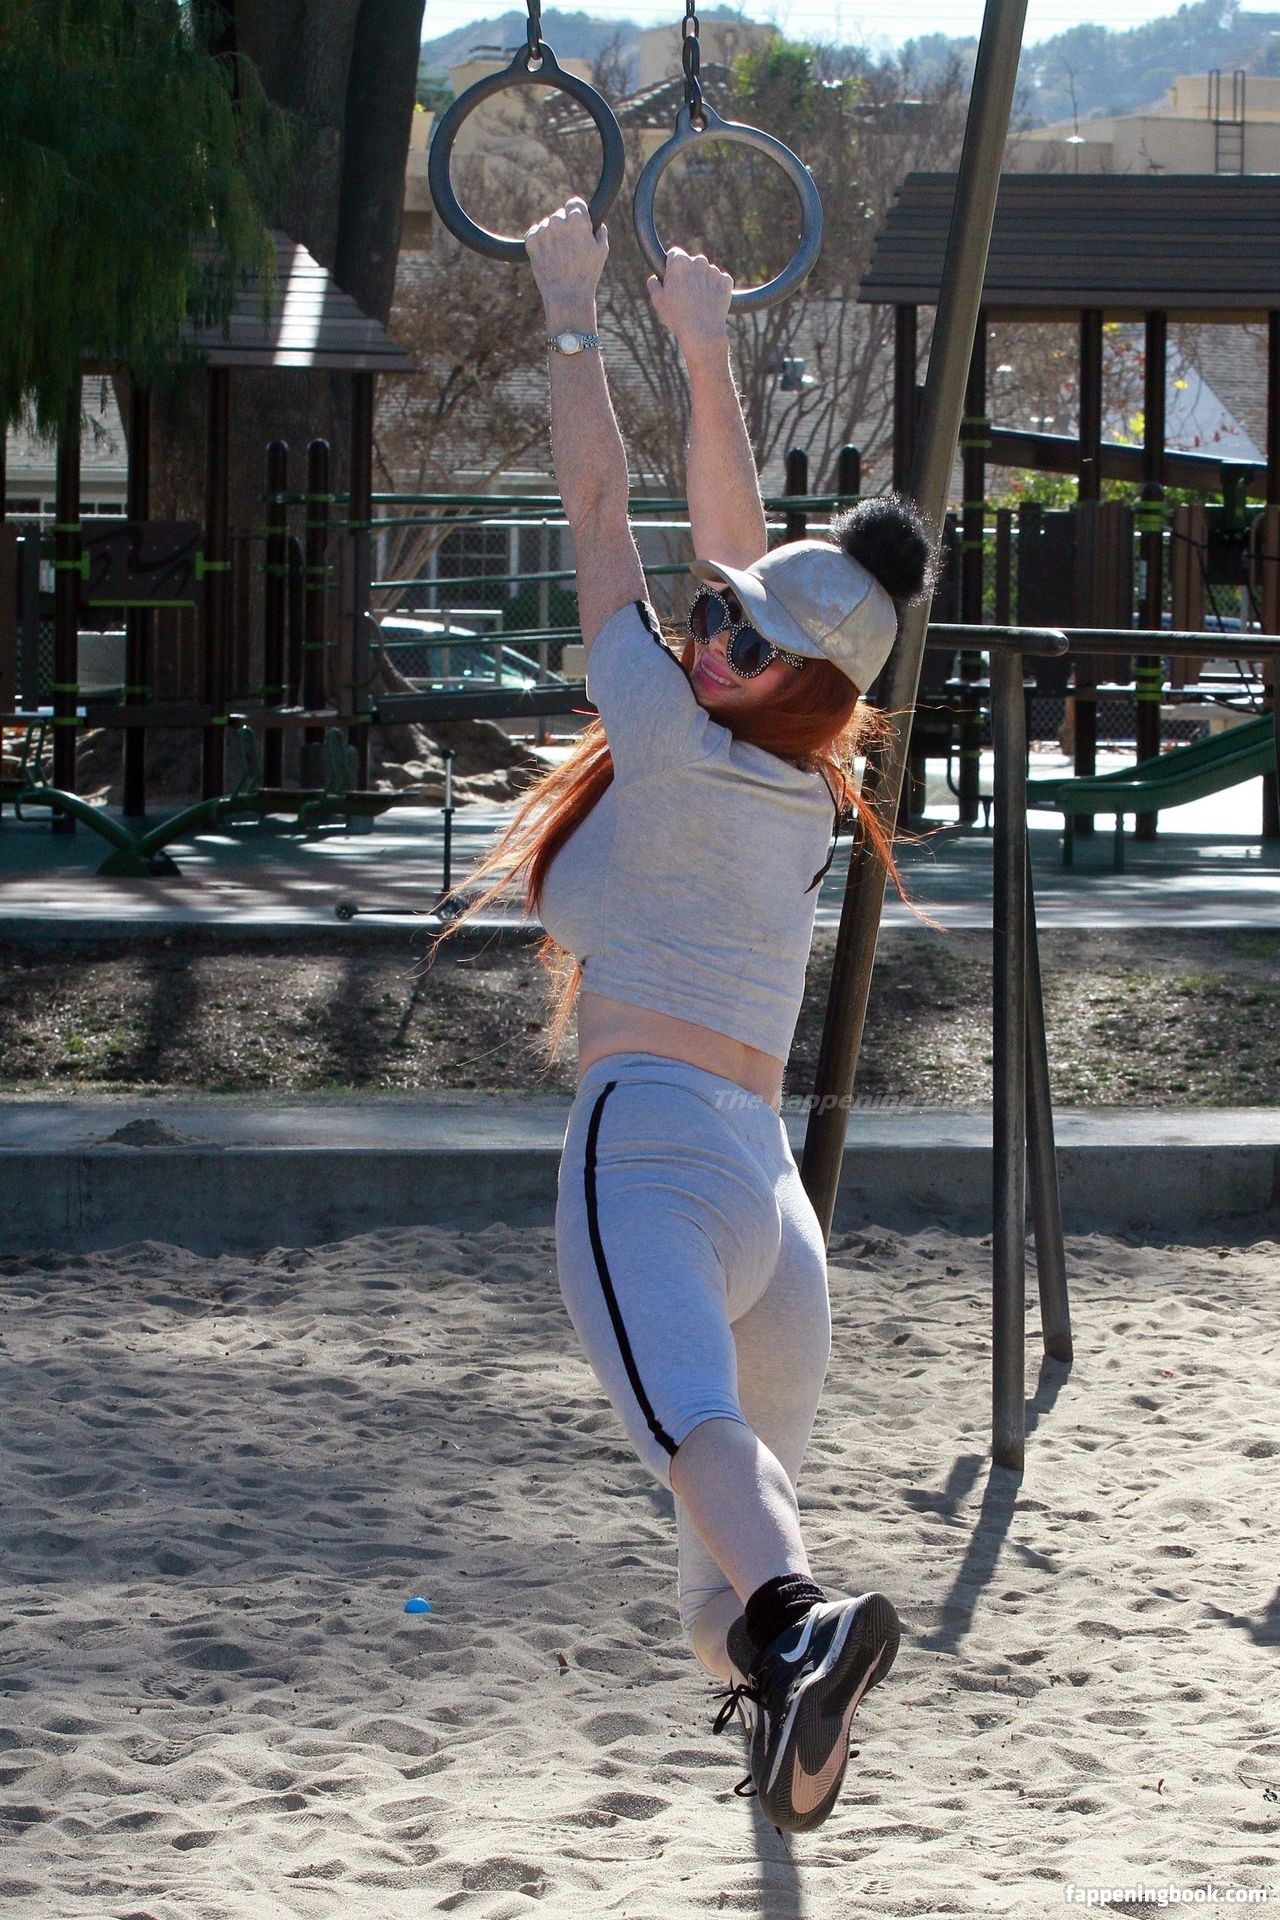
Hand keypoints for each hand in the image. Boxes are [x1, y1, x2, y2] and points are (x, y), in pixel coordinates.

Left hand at [524, 197, 607, 313]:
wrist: (567, 295)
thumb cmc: (587, 274)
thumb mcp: (602, 250)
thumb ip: (599, 231)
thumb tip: (597, 224)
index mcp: (578, 219)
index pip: (574, 203)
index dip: (576, 214)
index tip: (576, 224)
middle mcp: (559, 221)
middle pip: (559, 215)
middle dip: (563, 227)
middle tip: (568, 248)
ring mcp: (543, 230)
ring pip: (546, 225)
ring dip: (550, 235)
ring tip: (558, 256)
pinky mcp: (531, 241)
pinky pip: (533, 233)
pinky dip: (538, 242)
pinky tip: (547, 255)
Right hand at [646, 248, 732, 353]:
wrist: (702, 332)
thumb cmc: (677, 316)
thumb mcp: (657, 300)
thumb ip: (653, 284)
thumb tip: (654, 278)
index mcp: (679, 262)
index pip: (675, 254)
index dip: (672, 266)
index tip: (673, 278)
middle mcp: (698, 261)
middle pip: (692, 263)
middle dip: (689, 274)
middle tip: (685, 294)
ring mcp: (714, 271)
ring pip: (706, 273)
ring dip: (702, 282)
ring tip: (698, 302)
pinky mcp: (726, 281)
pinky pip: (719, 281)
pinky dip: (715, 289)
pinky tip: (709, 303)